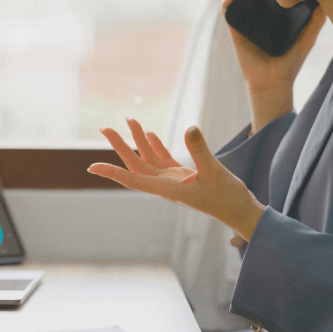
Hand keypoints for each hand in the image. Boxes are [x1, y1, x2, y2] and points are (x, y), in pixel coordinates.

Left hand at [87, 118, 264, 241]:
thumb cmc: (227, 198)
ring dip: (139, 141)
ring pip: (149, 159)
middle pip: (136, 164)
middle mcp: (165, 185)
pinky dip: (156, 146)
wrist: (240, 211)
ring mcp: (174, 180)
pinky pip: (163, 160)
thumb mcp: (214, 172)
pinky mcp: (184, 176)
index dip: (111, 172)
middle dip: (120, 146)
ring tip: (130, 120)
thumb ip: (200, 151)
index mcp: (167, 188)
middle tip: (105, 128)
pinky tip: (150, 134)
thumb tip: (189, 128)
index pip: (133, 179)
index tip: (91, 167)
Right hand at [222, 0, 326, 96]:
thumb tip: (327, 0)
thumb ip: (316, 20)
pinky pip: (227, 10)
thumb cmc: (291, 61)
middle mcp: (261, 10)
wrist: (273, 82)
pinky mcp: (235, 28)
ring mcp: (247, 18)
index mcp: (277, 9)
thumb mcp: (307, 38)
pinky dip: (226, 1)